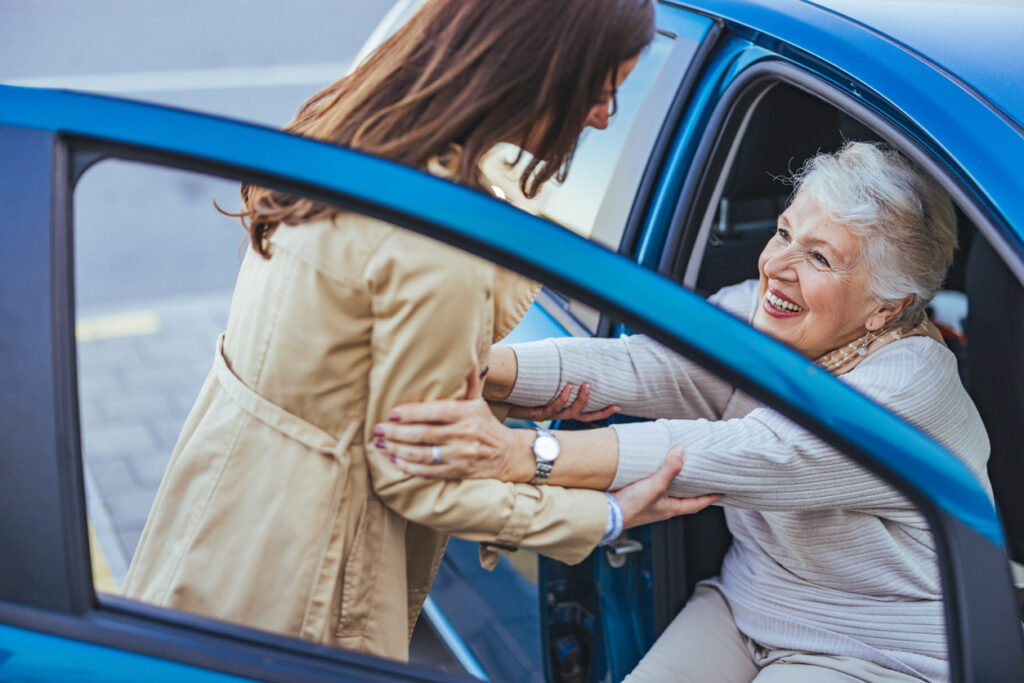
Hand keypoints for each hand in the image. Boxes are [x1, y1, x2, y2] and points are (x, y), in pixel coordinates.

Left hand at [374, 367, 531, 481]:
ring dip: (398, 449)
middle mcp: (464, 434)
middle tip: (377, 429)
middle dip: (396, 432)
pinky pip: (429, 471)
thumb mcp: (479, 401)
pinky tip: (395, 459)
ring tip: (380, 444)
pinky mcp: (458, 472)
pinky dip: (409, 466)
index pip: (435, 412)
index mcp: (467, 413)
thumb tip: (469, 359)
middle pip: (424, 434)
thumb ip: (470, 382)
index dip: (411, 413)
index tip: (391, 413)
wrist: (506, 454)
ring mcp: (460, 455)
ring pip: (423, 453)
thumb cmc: (485, 424)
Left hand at [506, 381, 619, 422]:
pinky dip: (562, 397)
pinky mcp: (538, 412)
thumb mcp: (545, 380)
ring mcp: (549, 414)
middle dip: (598, 412)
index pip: (587, 414)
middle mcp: (558, 414)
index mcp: (562, 408)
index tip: (617, 406)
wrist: (502, 394)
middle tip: (612, 402)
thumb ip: (558, 373)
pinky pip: (553, 407)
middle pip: (583, 417)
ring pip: (570, 412)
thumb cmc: (525, 387)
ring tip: (586, 386)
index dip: (602, 412)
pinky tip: (567, 386)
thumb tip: (571, 355)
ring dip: (580, 400)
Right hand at [612, 448, 720, 528]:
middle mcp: (662, 507)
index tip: (721, 492)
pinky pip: (653, 487)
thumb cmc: (632, 506)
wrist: (608, 512)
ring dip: (675, 482)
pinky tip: (655, 470)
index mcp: (670, 509)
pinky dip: (658, 478)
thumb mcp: (655, 486)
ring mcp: (650, 503)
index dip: (709, 498)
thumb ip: (669, 470)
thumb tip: (681, 452)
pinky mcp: (638, 497)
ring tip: (681, 469)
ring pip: (668, 492)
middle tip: (702, 478)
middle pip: (683, 498)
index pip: (696, 504)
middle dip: (693, 489)